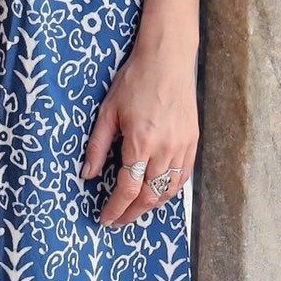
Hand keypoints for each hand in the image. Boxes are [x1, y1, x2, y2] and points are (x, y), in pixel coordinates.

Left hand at [81, 50, 198, 226]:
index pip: (127, 189)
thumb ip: (98, 146)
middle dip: (132, 213)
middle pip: (149, 195)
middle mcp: (164, 149)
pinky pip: (183, 176)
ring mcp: (182, 146)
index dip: (115, 208)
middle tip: (118, 221)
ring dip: (151, 205)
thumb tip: (87, 174)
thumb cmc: (135, 80)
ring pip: (168, 190)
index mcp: (140, 142)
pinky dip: (170, 191)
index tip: (105, 219)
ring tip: (135, 210)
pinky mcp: (192, 141)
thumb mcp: (108, 111)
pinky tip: (159, 193)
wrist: (167, 59)